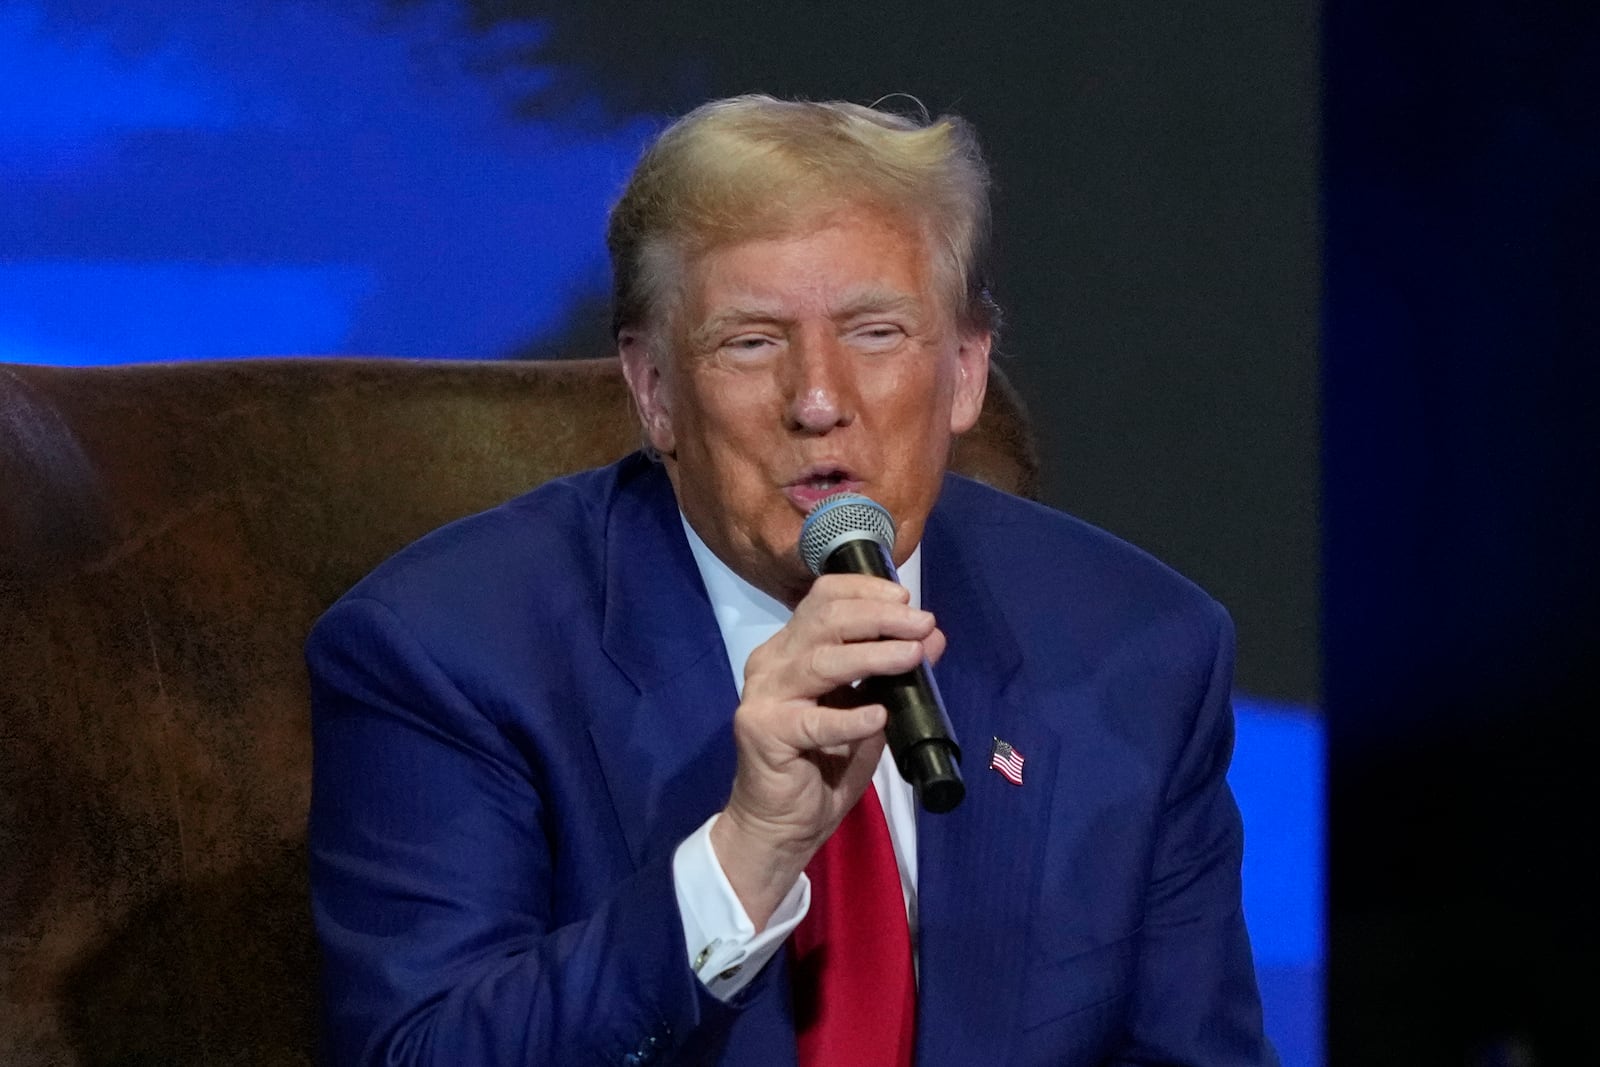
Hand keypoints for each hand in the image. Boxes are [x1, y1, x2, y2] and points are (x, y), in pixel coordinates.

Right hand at [709, 573, 945, 927]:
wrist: (782, 826)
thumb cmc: (823, 768)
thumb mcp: (870, 713)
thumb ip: (893, 675)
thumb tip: (933, 637)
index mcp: (791, 649)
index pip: (823, 598)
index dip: (865, 590)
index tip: (906, 598)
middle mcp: (772, 662)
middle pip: (823, 619)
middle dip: (879, 616)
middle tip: (921, 623)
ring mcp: (764, 695)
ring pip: (820, 660)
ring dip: (872, 656)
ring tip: (912, 656)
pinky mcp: (764, 732)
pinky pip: (813, 720)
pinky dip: (849, 718)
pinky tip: (877, 717)